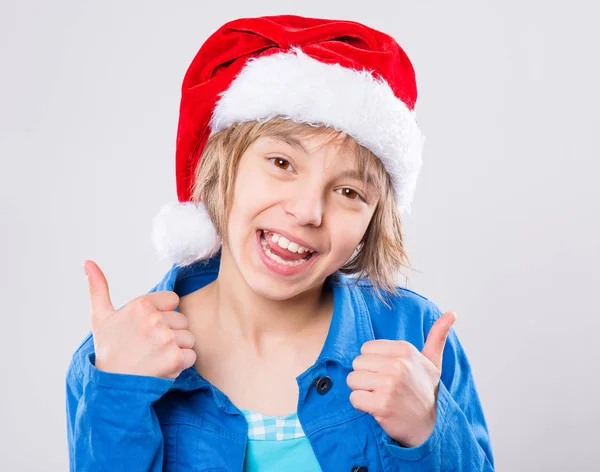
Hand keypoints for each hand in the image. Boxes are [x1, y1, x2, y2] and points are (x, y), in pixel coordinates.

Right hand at [84, 260, 196, 378]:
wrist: (110, 387)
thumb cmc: (108, 350)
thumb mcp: (101, 317)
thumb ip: (98, 287)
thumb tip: (88, 261)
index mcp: (141, 305)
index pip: (173, 300)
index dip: (164, 315)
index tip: (148, 328)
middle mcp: (155, 319)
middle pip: (183, 321)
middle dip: (171, 333)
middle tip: (150, 346)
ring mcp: (166, 339)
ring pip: (189, 339)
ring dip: (177, 350)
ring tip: (155, 357)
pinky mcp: (175, 358)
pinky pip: (191, 356)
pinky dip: (180, 364)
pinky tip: (162, 368)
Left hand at [347, 311, 456, 446]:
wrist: (429, 427)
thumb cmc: (426, 392)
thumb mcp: (433, 363)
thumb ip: (437, 337)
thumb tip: (452, 313)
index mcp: (405, 350)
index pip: (366, 348)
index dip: (373, 363)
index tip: (389, 373)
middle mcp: (397, 365)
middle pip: (357, 363)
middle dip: (366, 377)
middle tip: (384, 387)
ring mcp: (389, 385)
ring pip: (352, 380)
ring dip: (362, 391)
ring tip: (380, 396)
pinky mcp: (380, 404)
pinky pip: (354, 398)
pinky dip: (362, 405)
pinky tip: (377, 408)